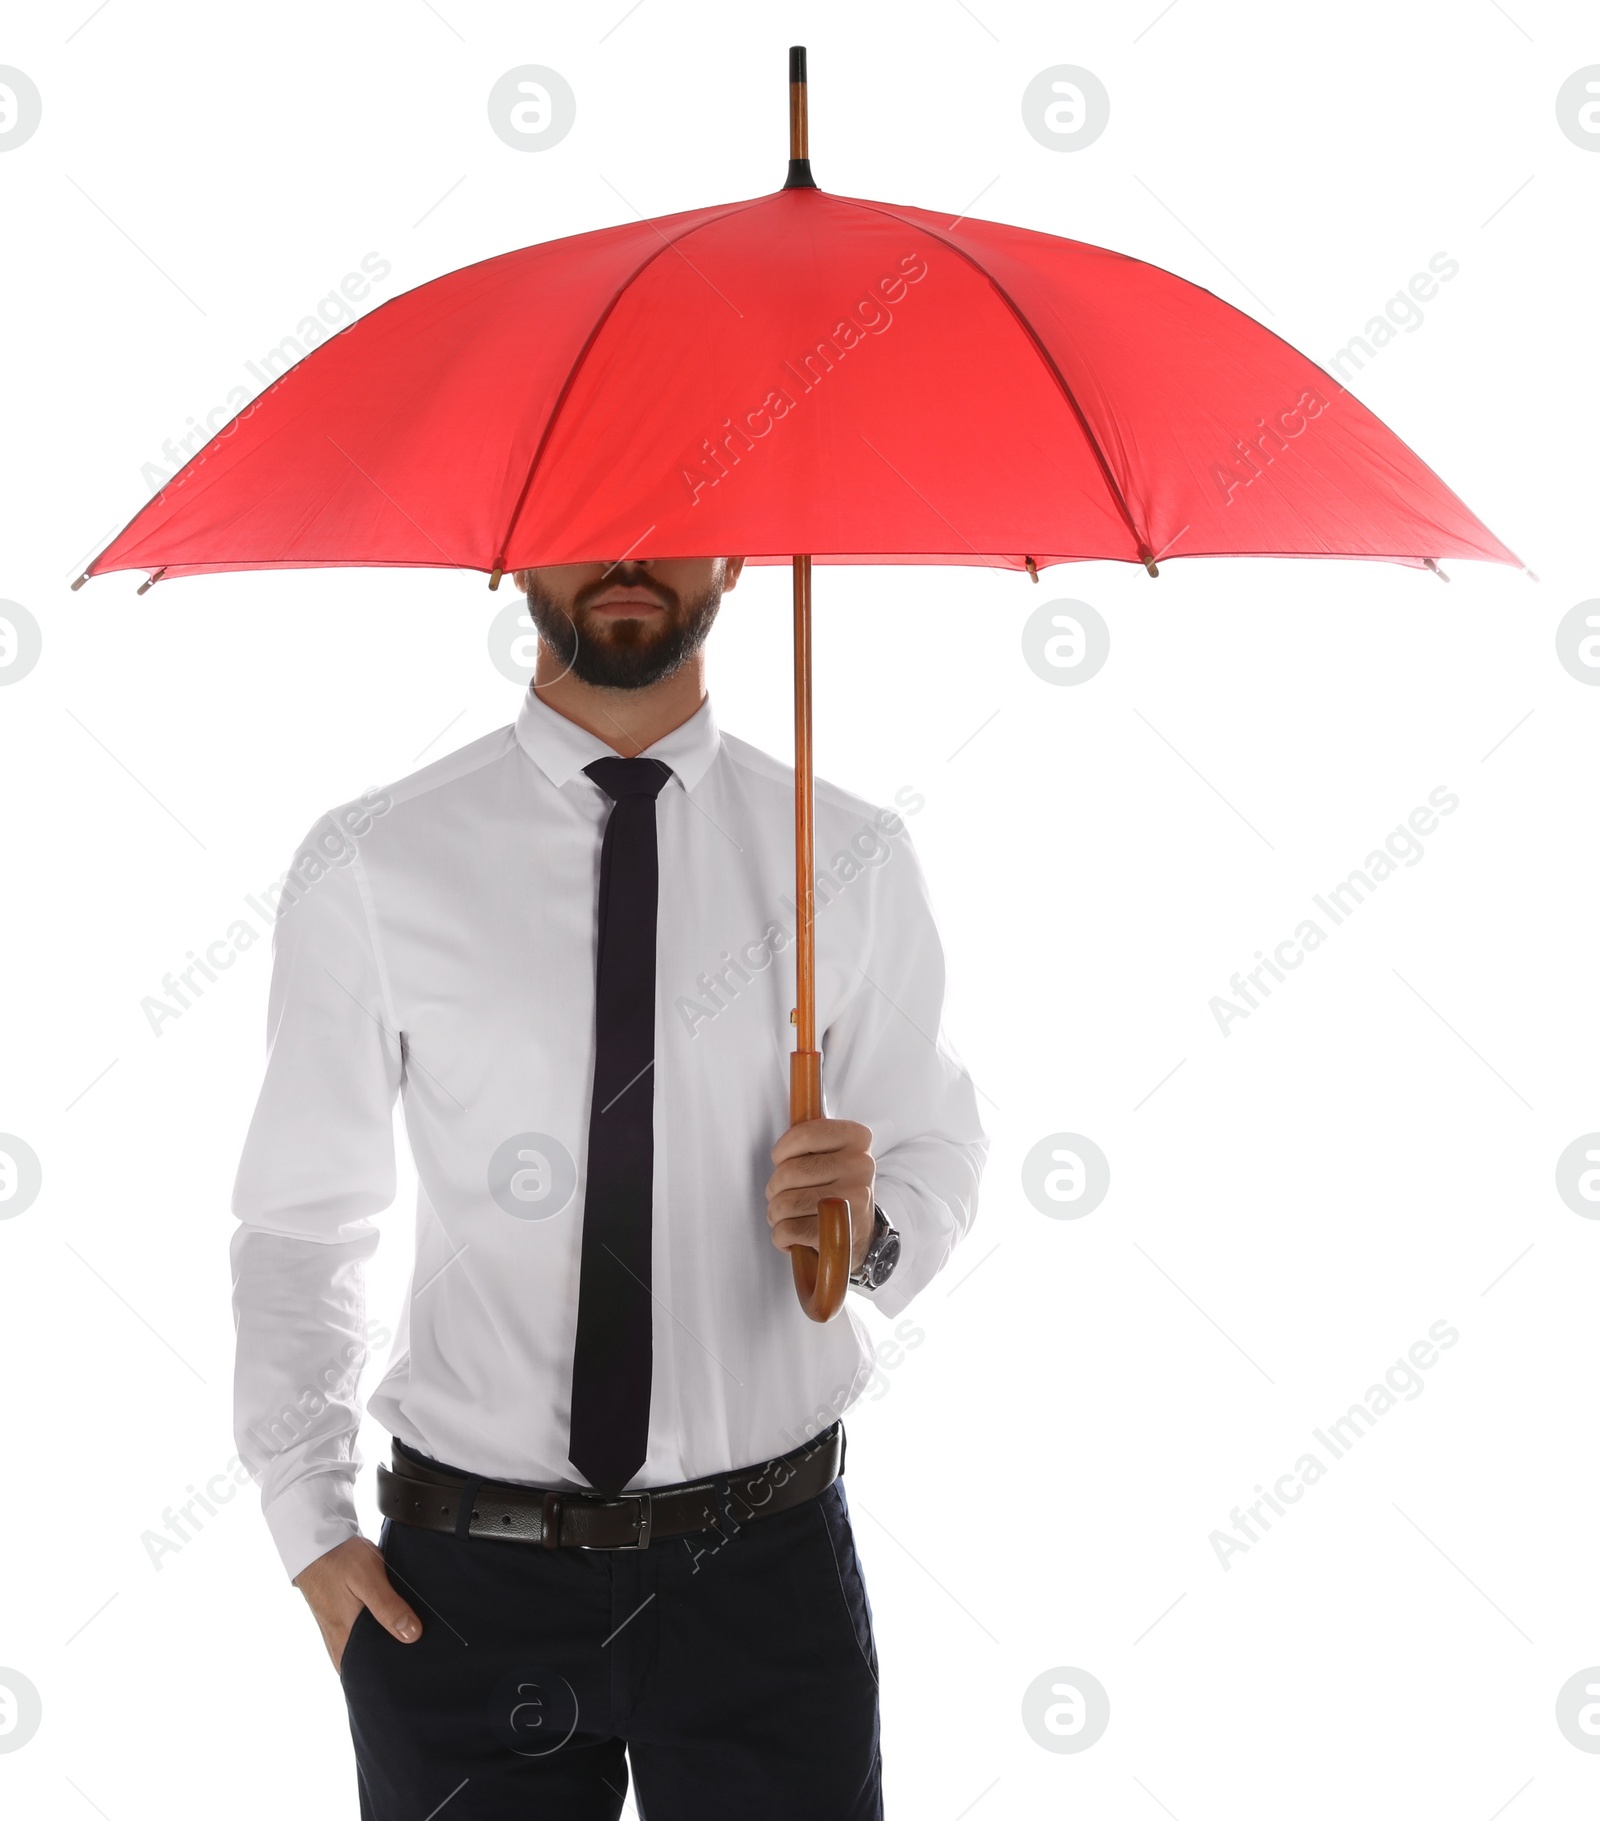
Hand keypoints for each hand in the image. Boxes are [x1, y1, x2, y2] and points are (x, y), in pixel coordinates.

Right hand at [293, 1535, 421, 1672]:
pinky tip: (394, 1627)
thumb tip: (412, 1635)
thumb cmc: (340, 1560)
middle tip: (419, 1656)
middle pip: (369, 1665)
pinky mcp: (341, 1623)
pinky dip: (377, 1636)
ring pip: (366, 1652)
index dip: (390, 1674)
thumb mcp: (368, 1578)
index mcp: (345, 1641)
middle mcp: (339, 1644)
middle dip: (391, 1662)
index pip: (368, 1674)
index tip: (413, 1670)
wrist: (317, 1543)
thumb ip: (388, 1607)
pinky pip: (362, 1639)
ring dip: (385, 1647)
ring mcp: (338, 1635)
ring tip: (411, 1641)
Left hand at [767, 1118, 875, 1273]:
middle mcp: (860, 1165)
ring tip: (787, 1214)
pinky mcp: (842, 1230)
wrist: (861, 1231)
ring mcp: (854, 1199)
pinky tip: (792, 1233)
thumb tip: (781, 1111)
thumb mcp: (833, 1152)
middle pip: (789, 1172)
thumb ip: (810, 1136)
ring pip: (786, 1203)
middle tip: (783, 1194)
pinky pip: (790, 1230)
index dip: (782, 1151)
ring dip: (776, 1213)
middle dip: (775, 1188)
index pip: (804, 1134)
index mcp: (858, 1137)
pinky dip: (781, 1235)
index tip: (781, 1160)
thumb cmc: (836, 1186)